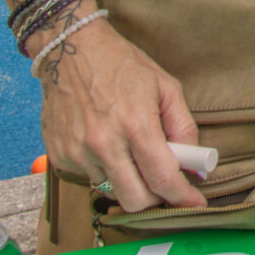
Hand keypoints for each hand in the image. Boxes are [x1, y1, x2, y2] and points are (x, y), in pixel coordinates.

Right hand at [37, 18, 207, 211]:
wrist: (71, 50)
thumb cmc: (123, 65)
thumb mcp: (166, 87)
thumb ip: (183, 128)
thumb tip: (195, 164)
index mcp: (136, 125)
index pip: (162, 179)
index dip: (182, 197)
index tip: (193, 204)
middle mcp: (103, 144)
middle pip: (135, 200)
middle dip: (156, 199)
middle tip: (164, 184)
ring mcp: (77, 153)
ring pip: (111, 191)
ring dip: (129, 183)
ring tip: (132, 154)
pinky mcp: (59, 156)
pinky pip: (89, 179)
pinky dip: (105, 172)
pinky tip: (108, 147)